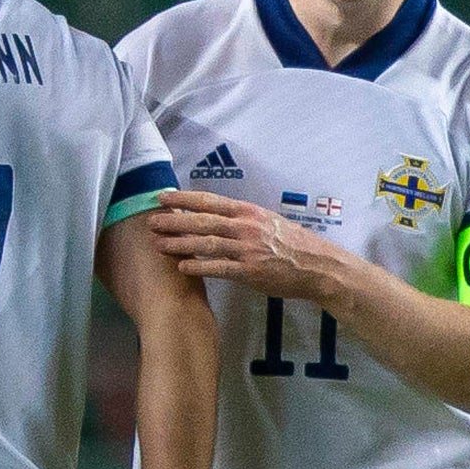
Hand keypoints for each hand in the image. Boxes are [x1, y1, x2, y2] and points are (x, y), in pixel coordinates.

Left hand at [147, 190, 336, 301]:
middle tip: (150, 221)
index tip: (162, 197)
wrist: (318, 266)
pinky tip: (182, 267)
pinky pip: (219, 268)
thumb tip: (214, 214)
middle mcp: (245, 226)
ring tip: (158, 244)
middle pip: (202, 221)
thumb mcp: (267, 221)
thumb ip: (241, 218)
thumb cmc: (292, 243)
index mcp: (248, 211)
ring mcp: (247, 249)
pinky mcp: (251, 271)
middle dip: (174, 221)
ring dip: (179, 244)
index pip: (209, 201)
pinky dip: (199, 267)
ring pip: (207, 244)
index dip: (183, 199)